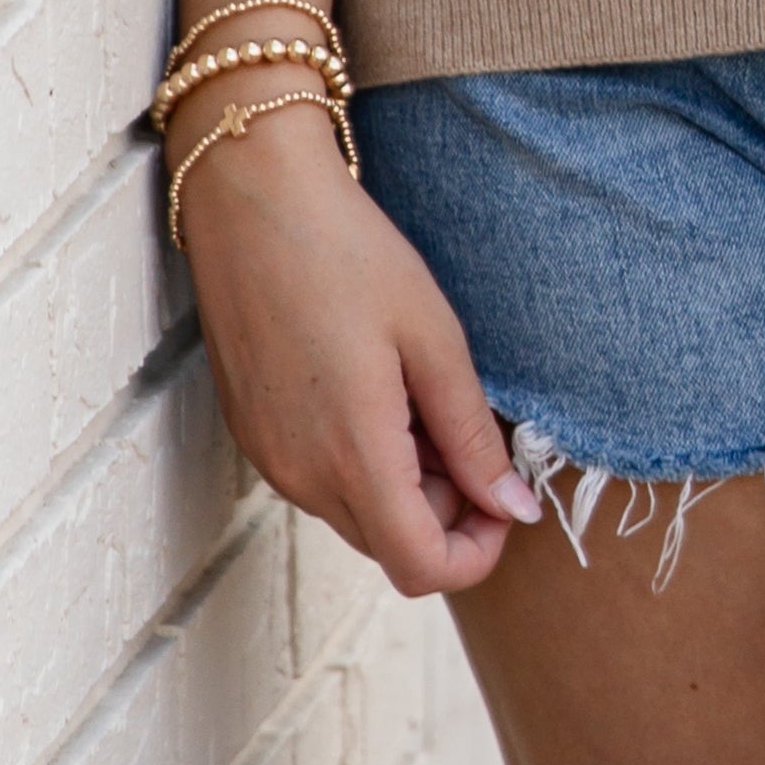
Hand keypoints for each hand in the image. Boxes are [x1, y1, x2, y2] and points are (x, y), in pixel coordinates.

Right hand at [171, 94, 541, 591]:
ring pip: (356, 511)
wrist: (250, 196)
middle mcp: (301, 476)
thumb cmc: (347, 252)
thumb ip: (472, 436)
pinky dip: (362, 457)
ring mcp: (270, 458)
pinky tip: (377, 385)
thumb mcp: (433, 337)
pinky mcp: (253, 434)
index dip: (477, 552)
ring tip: (421, 391)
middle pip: (391, 544)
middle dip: (446, 509)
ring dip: (405, 481)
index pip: (421, 569)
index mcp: (353, 455)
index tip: (506, 498)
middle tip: (468, 425)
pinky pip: (320, 477)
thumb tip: (513, 508)